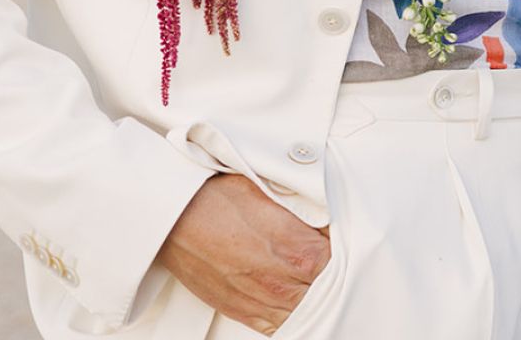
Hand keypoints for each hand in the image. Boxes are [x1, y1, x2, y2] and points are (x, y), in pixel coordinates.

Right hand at [156, 174, 329, 335]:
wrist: (174, 216)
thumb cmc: (220, 199)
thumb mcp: (276, 194)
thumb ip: (309, 214)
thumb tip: (329, 221)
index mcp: (298, 251)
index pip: (342, 264)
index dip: (346, 253)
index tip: (343, 243)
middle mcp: (281, 282)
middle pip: (325, 292)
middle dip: (331, 278)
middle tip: (331, 264)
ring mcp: (259, 300)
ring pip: (302, 313)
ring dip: (311, 299)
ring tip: (313, 284)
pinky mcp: (238, 310)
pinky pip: (275, 327)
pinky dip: (289, 318)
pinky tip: (294, 306)